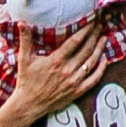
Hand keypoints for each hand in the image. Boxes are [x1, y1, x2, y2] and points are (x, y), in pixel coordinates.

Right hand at [0, 12, 115, 126]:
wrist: (28, 104)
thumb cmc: (26, 80)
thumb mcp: (24, 59)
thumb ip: (25, 39)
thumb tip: (21, 22)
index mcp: (56, 60)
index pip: (75, 41)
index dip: (85, 30)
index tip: (91, 21)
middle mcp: (67, 70)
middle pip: (86, 50)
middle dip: (94, 36)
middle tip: (100, 26)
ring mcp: (73, 82)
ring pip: (91, 62)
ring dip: (99, 49)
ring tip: (104, 38)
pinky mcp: (77, 92)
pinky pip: (93, 80)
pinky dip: (101, 69)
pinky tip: (104, 60)